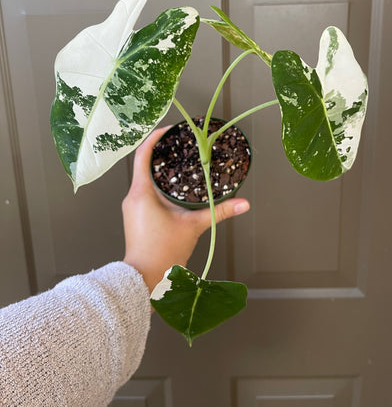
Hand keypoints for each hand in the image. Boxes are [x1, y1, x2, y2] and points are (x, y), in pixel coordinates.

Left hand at [122, 126, 249, 292]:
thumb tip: (243, 203)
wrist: (143, 278)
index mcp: (142, 192)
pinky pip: (145, 189)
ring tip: (180, 158)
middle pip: (144, 162)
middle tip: (181, 141)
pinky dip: (157, 181)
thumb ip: (219, 211)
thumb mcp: (194, 226)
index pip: (144, 154)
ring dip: (160, 166)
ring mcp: (132, 206)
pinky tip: (173, 183)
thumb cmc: (163, 252)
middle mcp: (133, 195)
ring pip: (144, 177)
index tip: (171, 128)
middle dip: (162, 150)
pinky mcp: (136, 214)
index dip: (156, 137)